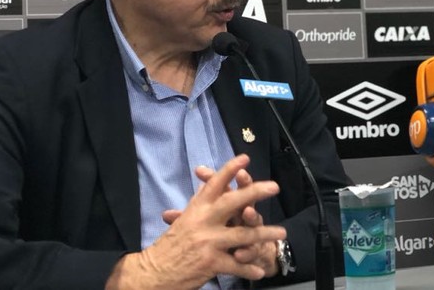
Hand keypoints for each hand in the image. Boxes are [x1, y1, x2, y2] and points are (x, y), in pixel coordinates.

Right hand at [106, 154, 284, 289]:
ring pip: (243, 235)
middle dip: (255, 192)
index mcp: (197, 209)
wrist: (152, 274)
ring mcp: (209, 242)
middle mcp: (204, 221)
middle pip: (233, 202)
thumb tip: (207, 183)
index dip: (230, 170)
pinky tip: (261, 271)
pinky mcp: (211, 262)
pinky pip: (236, 264)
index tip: (245, 158)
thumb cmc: (169, 246)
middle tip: (274, 187)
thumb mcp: (183, 220)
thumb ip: (198, 202)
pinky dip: (250, 268)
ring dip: (265, 234)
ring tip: (281, 232)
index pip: (214, 184)